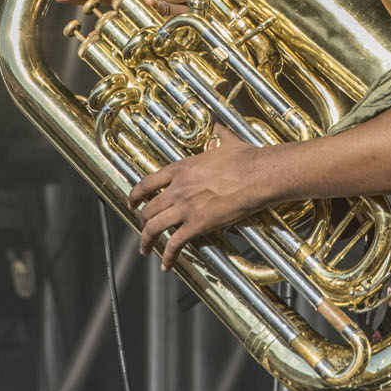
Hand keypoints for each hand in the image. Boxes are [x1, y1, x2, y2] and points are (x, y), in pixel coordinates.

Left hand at [129, 131, 278, 268]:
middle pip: (148, 208)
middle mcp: (178, 188)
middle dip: (142, 220)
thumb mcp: (226, 141)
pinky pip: (175, 244)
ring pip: (154, 227)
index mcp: (181, 169)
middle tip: (143, 228)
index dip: (135, 195)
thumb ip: (217, 134)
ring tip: (145, 249)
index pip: (148, 183)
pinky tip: (166, 264)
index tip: (132, 202)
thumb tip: (218, 126)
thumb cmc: (246, 158)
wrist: (258, 175)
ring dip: (146, 240)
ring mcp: (186, 207)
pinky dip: (168, 256)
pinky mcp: (197, 224)